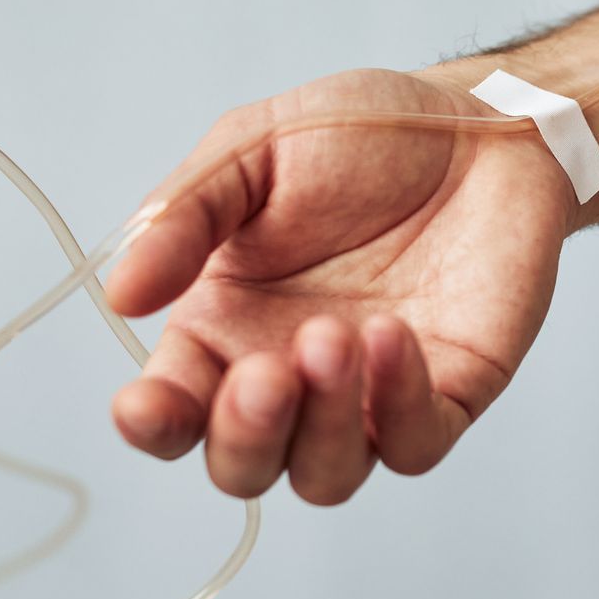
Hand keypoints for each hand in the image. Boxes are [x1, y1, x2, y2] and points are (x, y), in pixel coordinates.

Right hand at [106, 68, 574, 504]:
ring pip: (324, 475)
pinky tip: (391, 335)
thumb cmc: (361, 134)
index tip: (143, 404)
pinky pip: (413, 445)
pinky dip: (395, 406)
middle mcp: (290, 377)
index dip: (153, 423)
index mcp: (225, 327)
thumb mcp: (254, 150)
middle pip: (242, 466)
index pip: (173, 409)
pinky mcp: (447, 394)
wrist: (477, 122)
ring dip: (320, 426)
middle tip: (267, 372)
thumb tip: (121, 296)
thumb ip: (186, 216)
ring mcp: (369, 395)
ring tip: (336, 335)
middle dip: (245, 435)